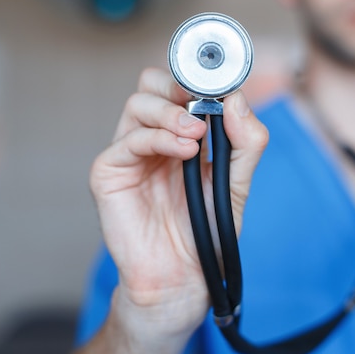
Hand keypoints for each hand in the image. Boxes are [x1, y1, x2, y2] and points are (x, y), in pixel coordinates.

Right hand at [90, 68, 268, 338]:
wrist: (183, 274)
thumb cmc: (206, 228)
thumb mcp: (238, 181)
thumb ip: (245, 141)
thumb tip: (236, 99)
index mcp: (179, 133)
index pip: (180, 87)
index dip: (199, 79)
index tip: (223, 85)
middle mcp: (152, 137)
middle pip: (151, 83)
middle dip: (178, 86)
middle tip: (203, 103)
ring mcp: (129, 152)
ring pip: (138, 103)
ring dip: (171, 112)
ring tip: (197, 135)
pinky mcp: (109, 172)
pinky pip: (129, 140)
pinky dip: (159, 138)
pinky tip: (185, 152)